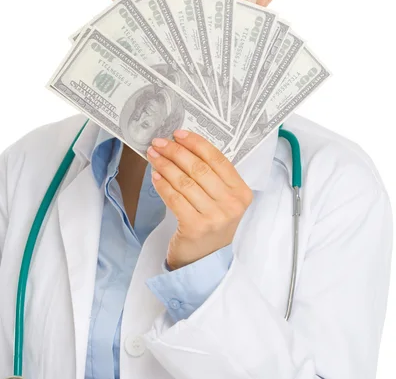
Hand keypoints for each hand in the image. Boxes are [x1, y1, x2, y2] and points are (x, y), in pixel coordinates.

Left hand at [146, 130, 253, 269]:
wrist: (205, 261)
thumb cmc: (211, 224)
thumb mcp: (221, 200)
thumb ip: (212, 176)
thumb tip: (183, 146)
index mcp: (241, 192)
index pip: (218, 159)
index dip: (196, 143)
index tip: (178, 134)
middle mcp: (231, 204)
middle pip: (199, 168)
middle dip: (176, 151)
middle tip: (160, 142)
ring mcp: (215, 217)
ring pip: (185, 181)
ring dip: (165, 165)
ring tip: (154, 156)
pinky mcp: (195, 227)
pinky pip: (175, 198)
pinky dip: (163, 184)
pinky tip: (155, 175)